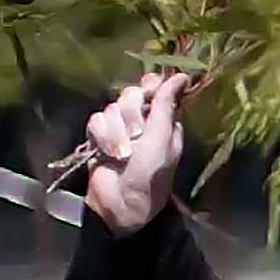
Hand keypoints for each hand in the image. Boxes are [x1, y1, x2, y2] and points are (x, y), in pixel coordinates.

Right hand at [84, 73, 186, 235]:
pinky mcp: (99, 136)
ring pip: (112, 107)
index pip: (155, 88)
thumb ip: (167, 105)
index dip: (150, 86)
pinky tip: (108, 154)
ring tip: (123, 154)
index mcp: (163, 121)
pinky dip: (103, 137)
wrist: (121, 203)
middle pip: (132, 94)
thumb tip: (183, 76)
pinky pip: (96, 120)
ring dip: (117, 131)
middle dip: (132, 113)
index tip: (149, 92)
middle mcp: (142, 122)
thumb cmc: (150, 175)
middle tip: (137, 135)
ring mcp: (119, 128)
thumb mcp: (163, 139)